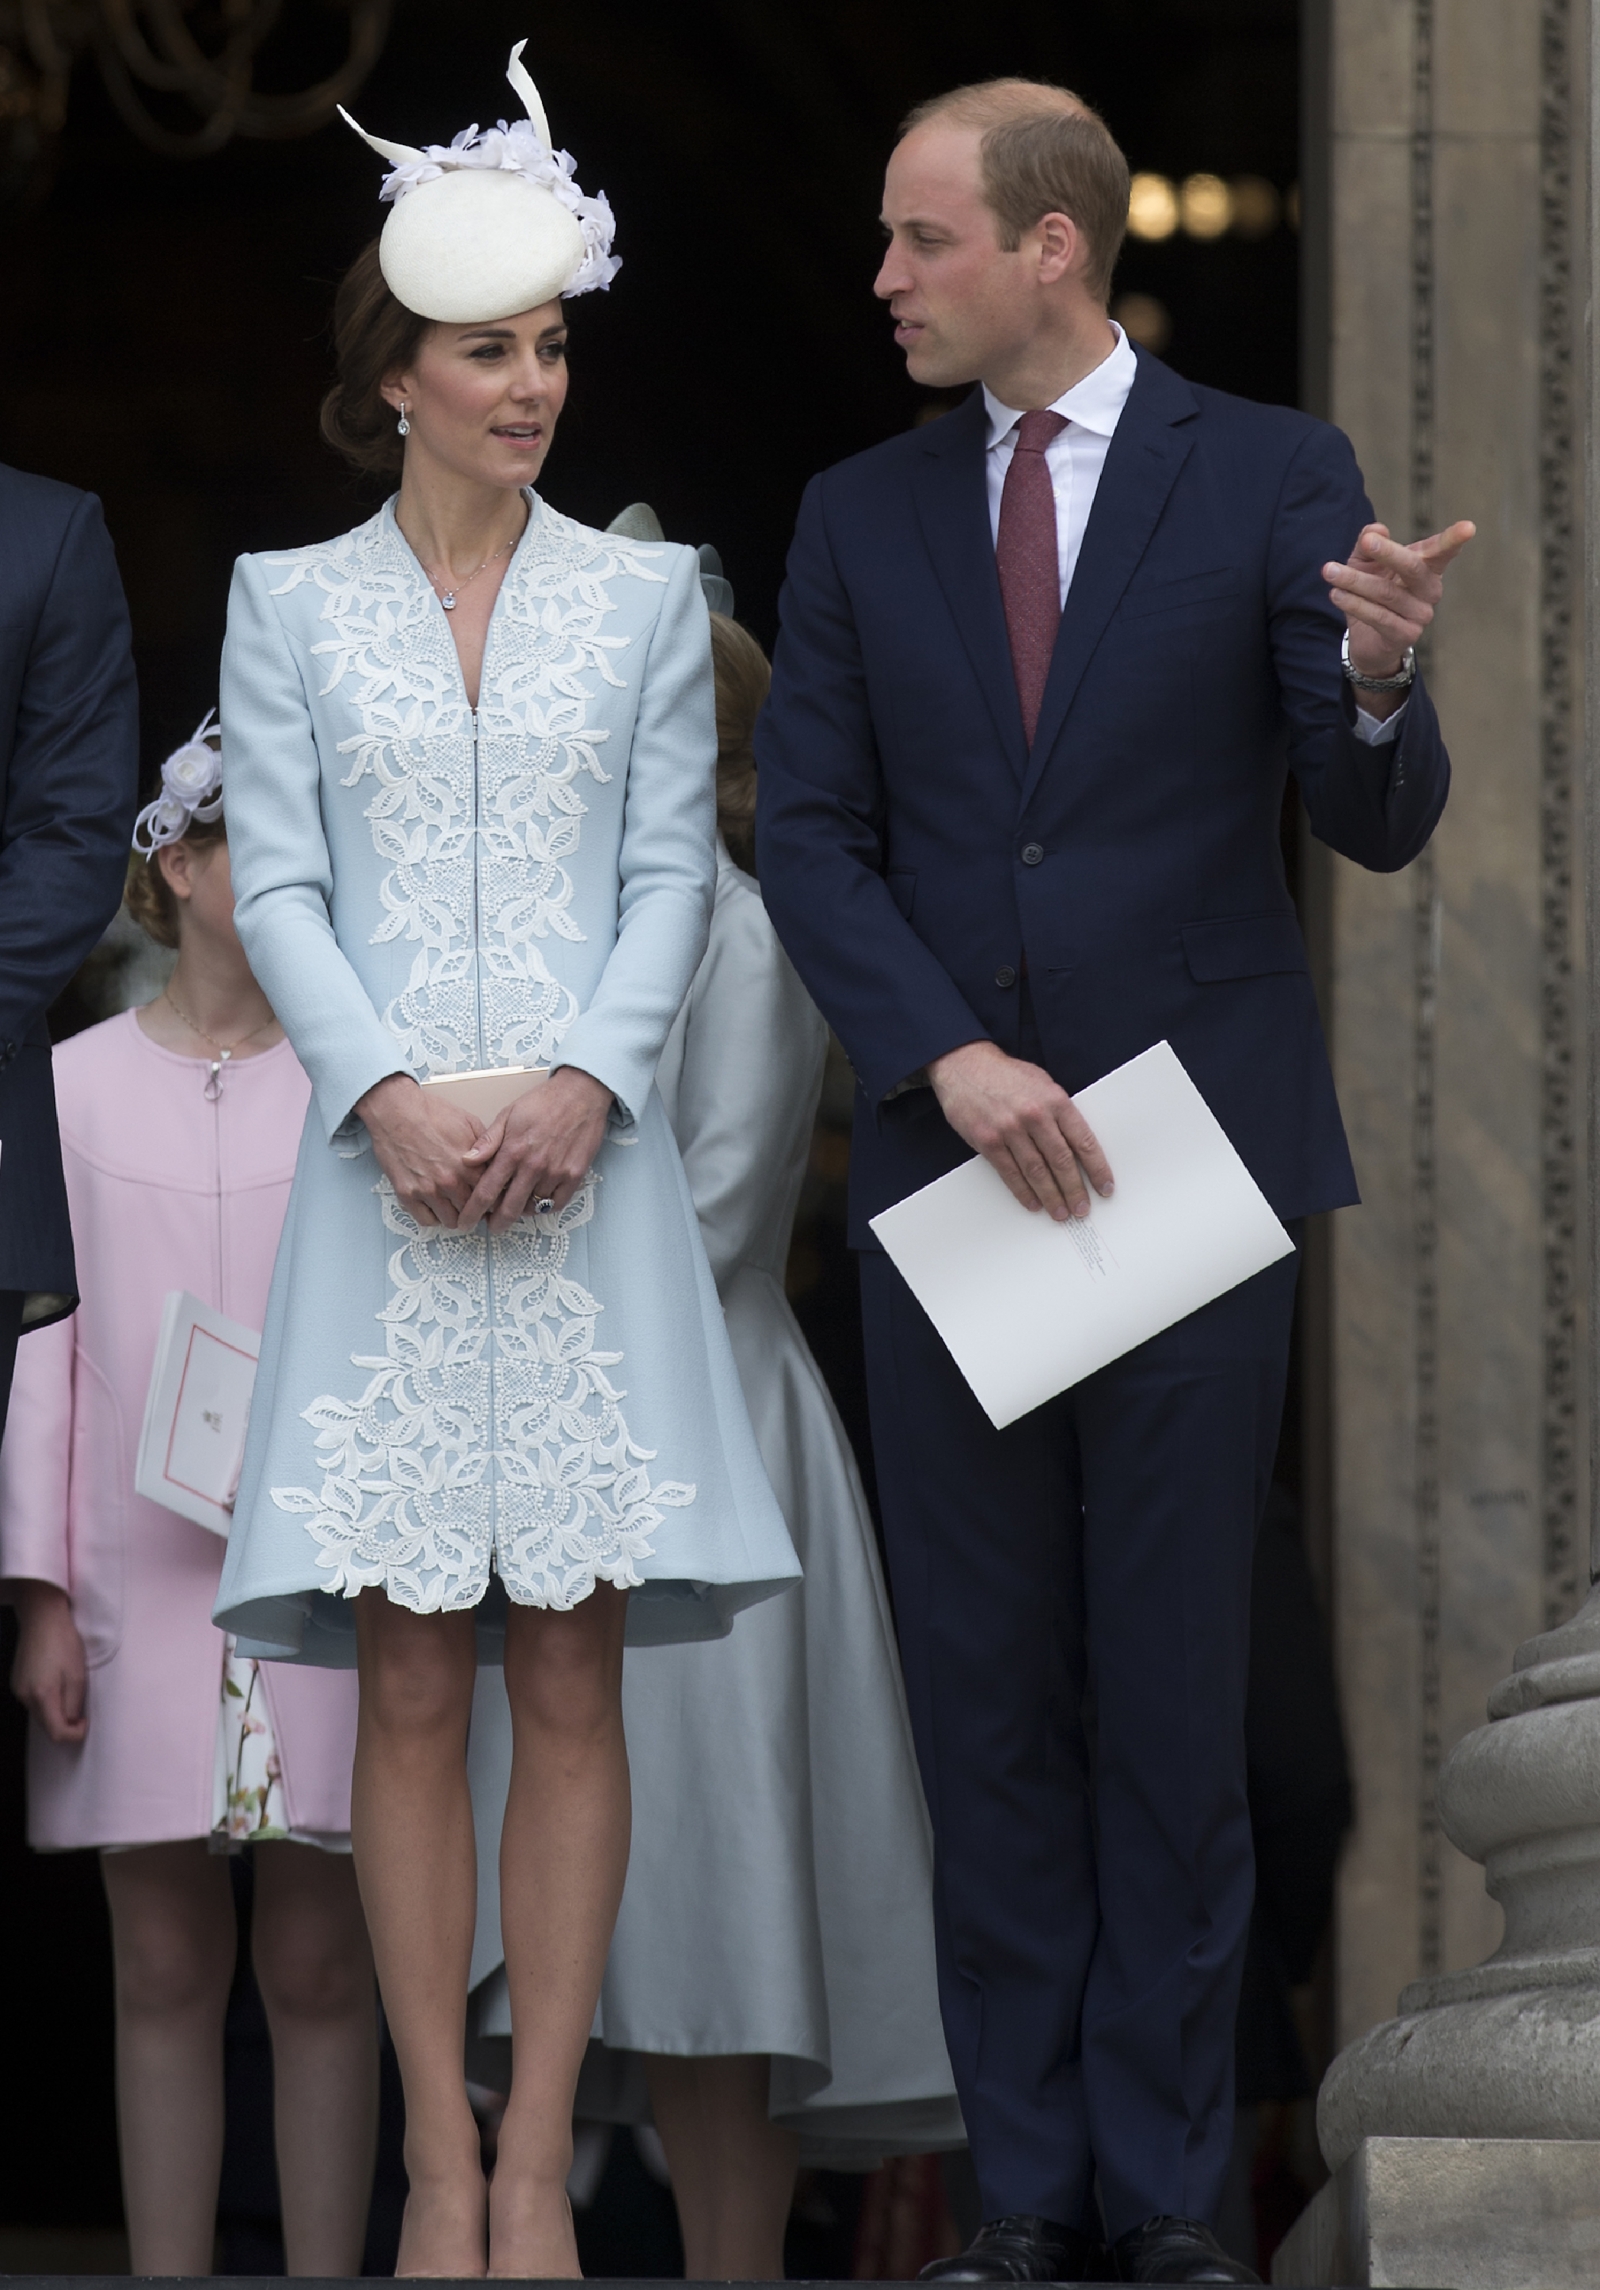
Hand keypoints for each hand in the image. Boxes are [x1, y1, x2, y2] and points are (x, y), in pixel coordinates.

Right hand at [10, 1580, 87, 1744]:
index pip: (57, 1733)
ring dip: (56, 1712)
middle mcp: (25, 1696)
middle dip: (65, 1724)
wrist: (42, 1618)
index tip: (85, 1722)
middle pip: (46, 1726)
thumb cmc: (64, 1642)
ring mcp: (18, 1689)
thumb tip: (72, 1722)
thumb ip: (74, 1704)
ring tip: (70, 1693)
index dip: (74, 1734)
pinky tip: (55, 1684)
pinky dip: (46, 1701)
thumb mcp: (78, 1675)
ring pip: (39, 1714)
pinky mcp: (16, 1682)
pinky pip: (33, 1702)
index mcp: (42, 1695)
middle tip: (81, 1711)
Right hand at [355, 1072, 483, 1228]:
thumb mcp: (469, 1123)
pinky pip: (425, 1220)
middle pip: (472, 1212)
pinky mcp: (407, 1194)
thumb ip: (485, 1147)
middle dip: (475, 1210)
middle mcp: (450, 1182)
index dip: (492, 1197)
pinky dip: (432, 1217)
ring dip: (455, 1216)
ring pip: (451, 1221)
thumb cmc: (430, 1113)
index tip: (490, 1198)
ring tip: (454, 1207)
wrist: (396, 1110)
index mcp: (469, 1166)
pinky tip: (434, 1207)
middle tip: (473, 1206)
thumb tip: (496, 1162)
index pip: (491, 1195)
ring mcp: (427, 1190)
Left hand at [457, 1065, 614, 1234]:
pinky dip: (545, 1207)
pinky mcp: (575, 1175)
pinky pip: (557, 1203)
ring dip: (521, 1211)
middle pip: (509, 1208)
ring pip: (533, 1207)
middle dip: (496, 1223)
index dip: (473, 1211)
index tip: (466, 1222)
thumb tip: (466, 1160)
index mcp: (513, 1151)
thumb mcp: (508, 1114)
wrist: (581, 1093)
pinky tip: (538, 1201)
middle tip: (490, 1227)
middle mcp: (533, 1166)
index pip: (487, 1191)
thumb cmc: (543, 1101)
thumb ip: (488, 1141)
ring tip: (515, 1207)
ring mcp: (556, 1172)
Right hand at [928, 1039, 1113, 1220]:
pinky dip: (1023, 1192)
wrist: (964, 1065)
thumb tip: (1077, 1144)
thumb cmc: (1006, 1075)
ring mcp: (1009, 1130)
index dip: (1097, 1169)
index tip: (1105, 1188)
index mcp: (1055, 1100)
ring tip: (1060, 1213)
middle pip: (1062, 1162)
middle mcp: (1034, 1116)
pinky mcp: (988, 1141)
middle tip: (1082, 1209)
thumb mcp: (1042, 1083)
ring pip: (1037, 1172)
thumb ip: (1060, 1111)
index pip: (1083, 1141)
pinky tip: (1033, 1203)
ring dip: (1051, 1197)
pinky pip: (1010, 1173)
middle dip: (1075, 1190)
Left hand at [1322, 519, 1475, 704]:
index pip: (1441, 551)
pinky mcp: (1405, 635)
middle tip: (1367, 543)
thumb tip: (1374, 530)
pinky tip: (1336, 594)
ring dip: (1354, 581)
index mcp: (1426, 568)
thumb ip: (1368, 544)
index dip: (1454, 539)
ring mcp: (1420, 615)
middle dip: (1389, 552)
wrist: (1365, 639)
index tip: (1469, 527)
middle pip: (1413, 567)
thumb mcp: (1365, 563)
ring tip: (1328, 571)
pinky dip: (1355, 604)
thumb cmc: (1370, 591)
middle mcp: (1430, 590)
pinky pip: (1378, 616)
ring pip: (1387, 593)